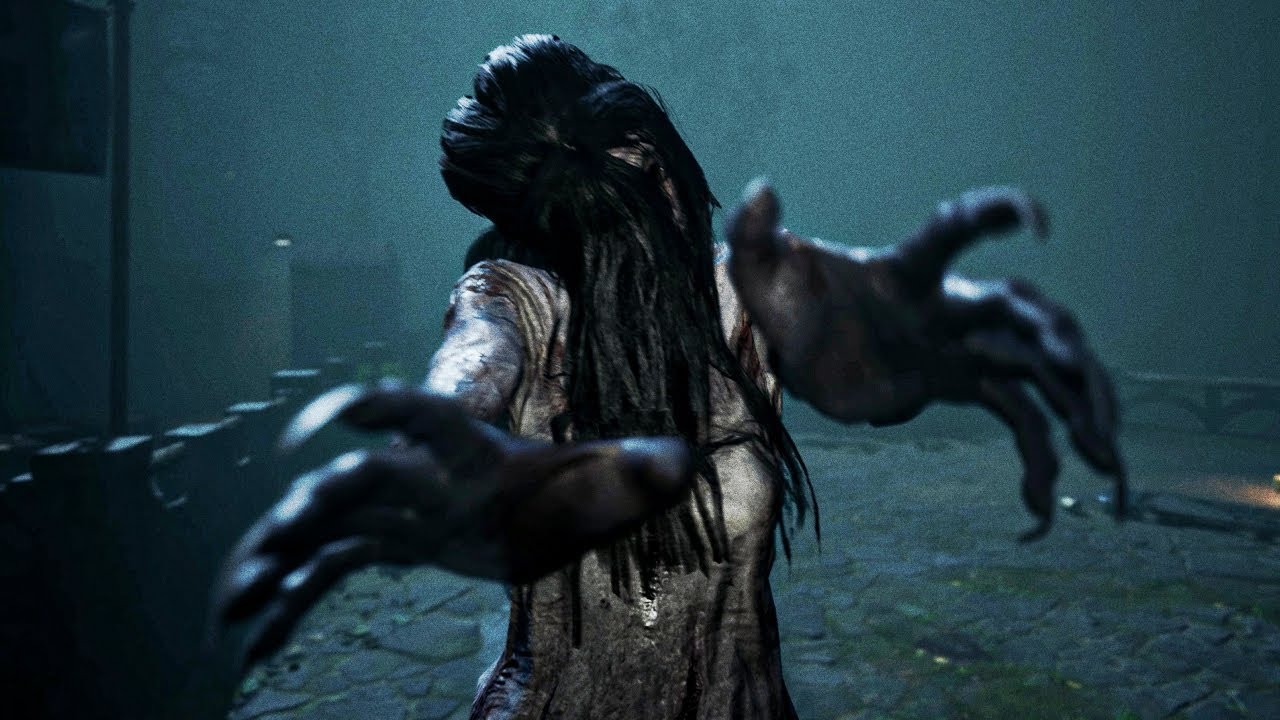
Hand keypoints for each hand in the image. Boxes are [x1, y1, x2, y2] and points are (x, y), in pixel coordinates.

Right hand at [213, 382, 691, 664]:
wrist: (556, 508)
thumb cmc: (583, 486)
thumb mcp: (615, 480)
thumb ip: (645, 468)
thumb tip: (682, 463)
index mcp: (471, 453)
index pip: (423, 418)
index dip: (380, 411)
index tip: (335, 419)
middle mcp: (424, 477)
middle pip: (357, 483)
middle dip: (313, 507)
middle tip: (275, 542)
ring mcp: (401, 512)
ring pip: (327, 531)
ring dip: (276, 559)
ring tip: (230, 606)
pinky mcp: (394, 547)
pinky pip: (331, 575)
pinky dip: (293, 604)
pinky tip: (257, 643)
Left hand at [724, 180, 1124, 539]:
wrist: (790, 342)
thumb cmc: (782, 296)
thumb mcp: (759, 268)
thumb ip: (753, 232)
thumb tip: (758, 188)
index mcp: (907, 270)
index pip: (954, 233)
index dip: (992, 217)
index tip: (1035, 221)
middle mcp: (948, 304)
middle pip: (1023, 314)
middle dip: (1058, 340)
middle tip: (1079, 377)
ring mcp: (960, 347)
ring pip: (1038, 370)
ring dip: (1080, 405)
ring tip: (1108, 457)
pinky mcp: (958, 386)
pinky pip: (1015, 418)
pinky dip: (1036, 458)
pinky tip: (1039, 508)